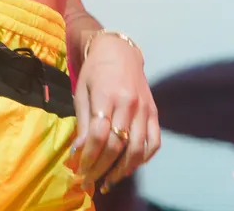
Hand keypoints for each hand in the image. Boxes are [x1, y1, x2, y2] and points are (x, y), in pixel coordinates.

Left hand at [70, 35, 160, 193]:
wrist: (119, 52)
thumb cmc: (95, 71)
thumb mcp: (82, 91)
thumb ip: (83, 121)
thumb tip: (78, 151)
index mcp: (107, 96)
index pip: (99, 134)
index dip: (89, 156)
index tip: (79, 170)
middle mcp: (129, 104)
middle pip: (117, 145)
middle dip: (102, 167)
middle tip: (90, 180)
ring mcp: (145, 110)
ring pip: (138, 148)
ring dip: (123, 169)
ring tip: (109, 180)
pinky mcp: (155, 113)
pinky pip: (154, 142)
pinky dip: (143, 158)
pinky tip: (130, 166)